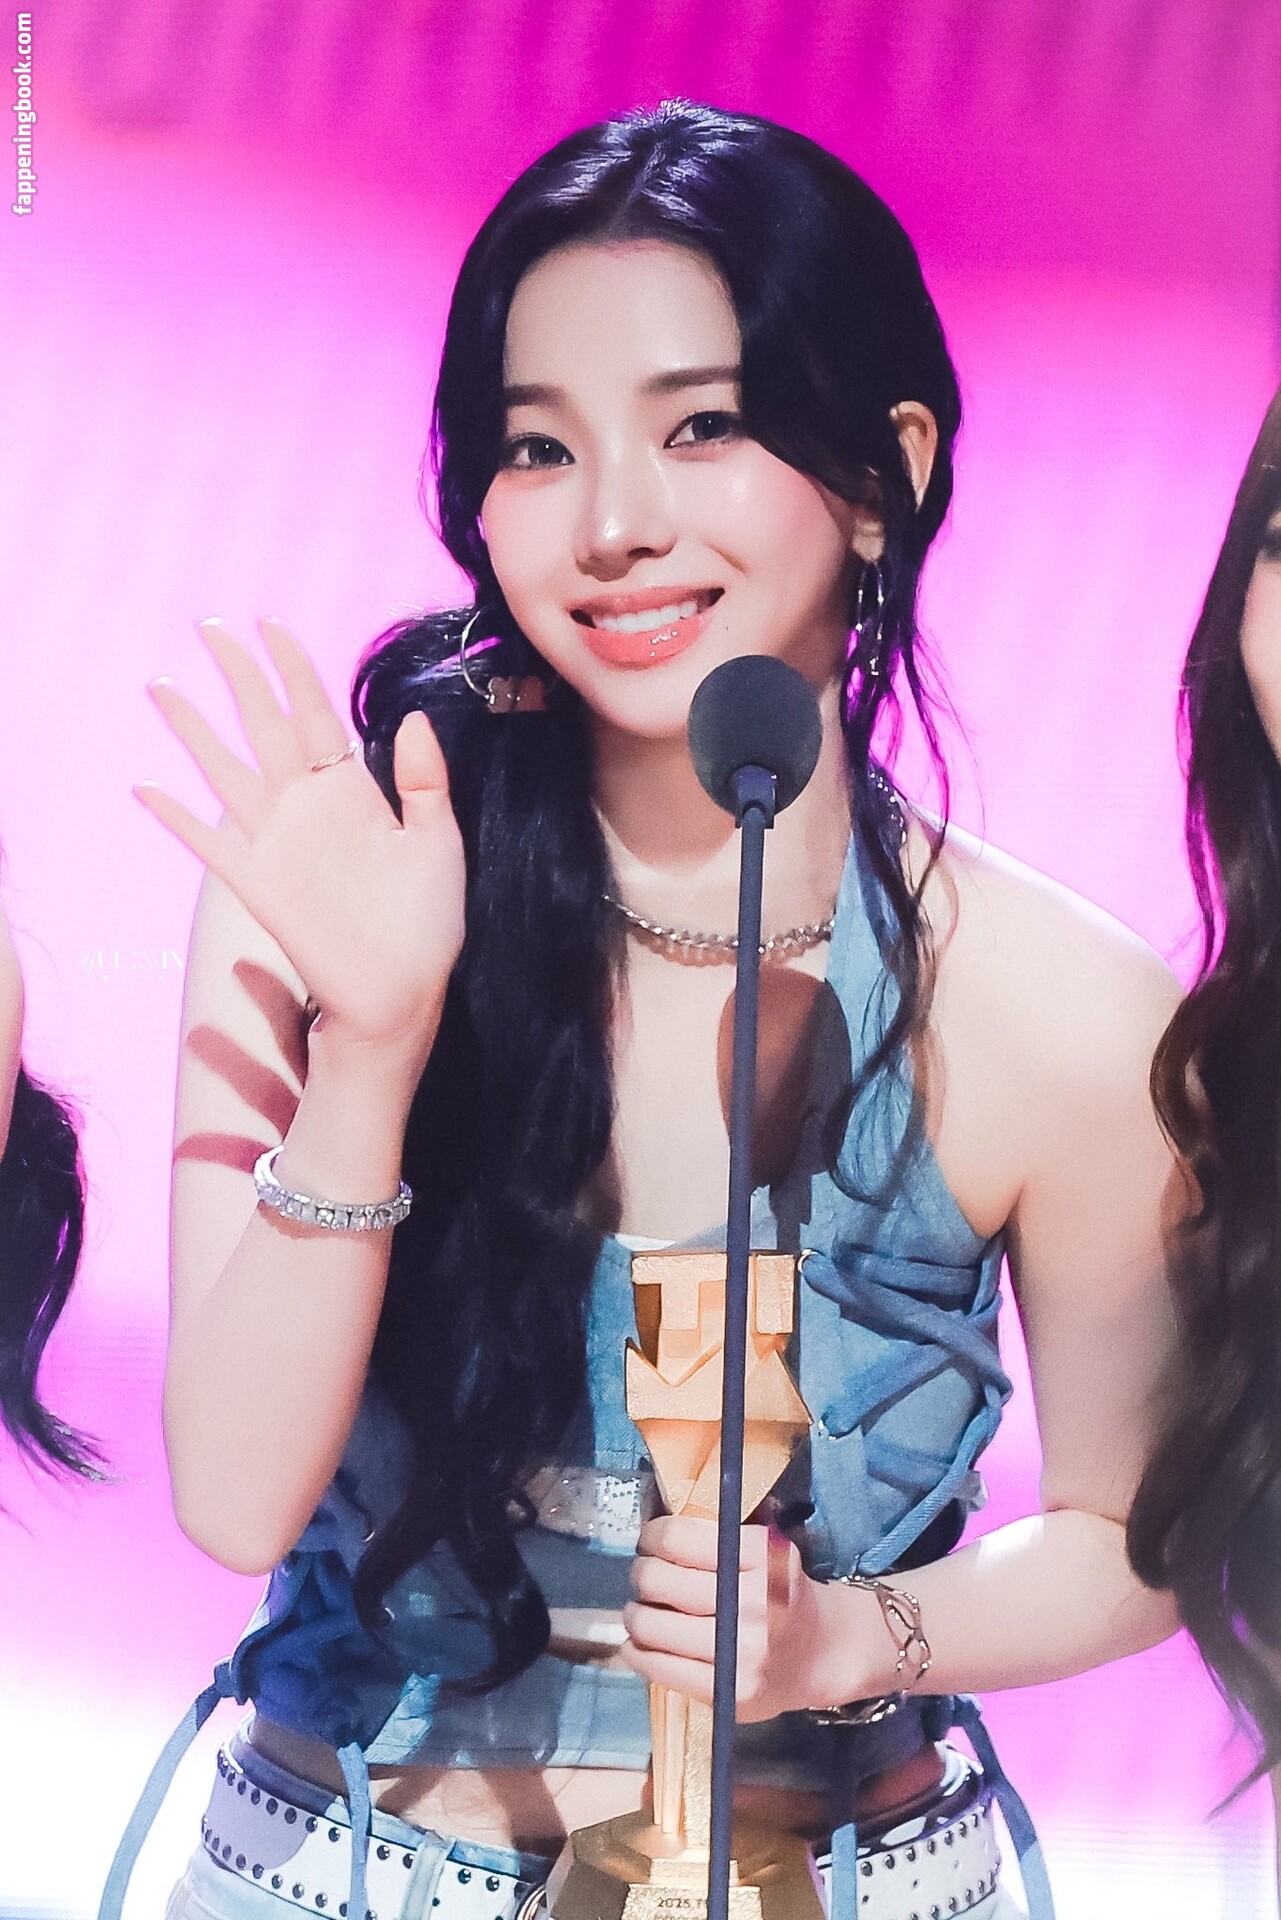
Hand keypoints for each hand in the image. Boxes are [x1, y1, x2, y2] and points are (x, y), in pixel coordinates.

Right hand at [138, 618, 465, 1061]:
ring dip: (194, 729)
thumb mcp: (439, 843)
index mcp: (353, 789)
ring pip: (225, 769)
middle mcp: (307, 806)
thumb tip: (411, 716)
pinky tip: (146, 788)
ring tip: (162, 687)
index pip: (316, 714)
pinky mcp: (256, 881)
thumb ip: (425, 781)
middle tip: (209, 627)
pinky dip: (176, 816)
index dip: (293, 669)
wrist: (403, 992)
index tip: (270, 625)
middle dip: (237, 677)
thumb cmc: (428, 921)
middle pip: (264, 725)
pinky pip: (208, 841)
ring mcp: (277, 841)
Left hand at [621, 1515, 855, 1720]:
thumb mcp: (764, 1550)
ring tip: (641, 1611)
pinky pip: (658, 1669)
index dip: (652, 1537)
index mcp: (761, 1556)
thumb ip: (717, 1539)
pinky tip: (639, 1645)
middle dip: (641, 1574)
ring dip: (634, 1615)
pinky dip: (636, 1653)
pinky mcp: (728, 1691)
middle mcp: (752, 1602)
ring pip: (651, 1626)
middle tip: (645, 1576)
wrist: (822, 1652)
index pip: (677, 1539)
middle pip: (658, 1580)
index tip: (650, 1541)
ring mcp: (740, 1651)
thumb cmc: (781, 1594)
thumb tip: (650, 1534)